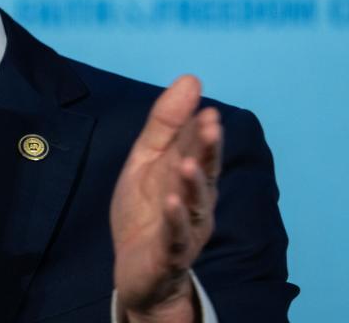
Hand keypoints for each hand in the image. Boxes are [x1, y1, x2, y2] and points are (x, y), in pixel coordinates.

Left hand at [110, 76, 222, 322]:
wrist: (137, 270)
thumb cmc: (146, 210)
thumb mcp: (147, 160)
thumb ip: (166, 123)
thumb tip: (191, 79)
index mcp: (190, 175)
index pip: (197, 148)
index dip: (201, 130)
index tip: (207, 110)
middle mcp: (196, 201)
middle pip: (204, 173)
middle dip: (207, 151)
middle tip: (211, 126)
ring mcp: (186, 229)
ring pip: (194, 204)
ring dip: (193, 184)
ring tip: (187, 163)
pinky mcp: (170, 254)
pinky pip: (176, 237)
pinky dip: (175, 220)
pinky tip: (172, 202)